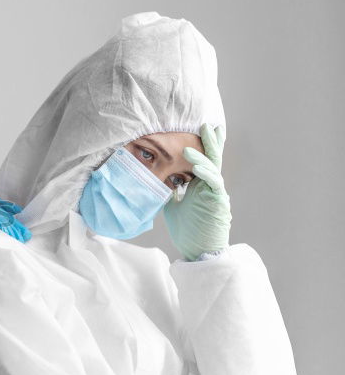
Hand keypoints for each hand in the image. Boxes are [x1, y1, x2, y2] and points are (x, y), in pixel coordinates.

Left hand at [163, 124, 231, 260]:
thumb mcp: (173, 205)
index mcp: (200, 186)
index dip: (201, 146)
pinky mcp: (218, 201)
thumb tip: (156, 180)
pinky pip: (214, 182)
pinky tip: (196, 164)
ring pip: (213, 167)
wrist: (199, 250)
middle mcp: (210, 186)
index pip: (201, 161)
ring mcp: (216, 193)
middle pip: (212, 159)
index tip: (198, 130)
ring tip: (194, 142)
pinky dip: (205, 171)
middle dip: (211, 142)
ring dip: (204, 154)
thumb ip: (169, 191)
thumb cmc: (188, 230)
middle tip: (208, 124)